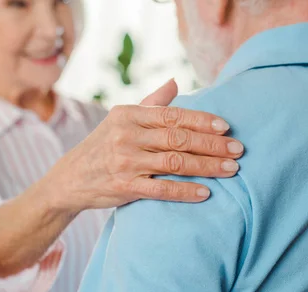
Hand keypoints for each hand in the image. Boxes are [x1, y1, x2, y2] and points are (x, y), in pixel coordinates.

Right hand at [44, 79, 243, 211]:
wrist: (70, 179)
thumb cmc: (101, 147)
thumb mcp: (120, 120)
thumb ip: (150, 104)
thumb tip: (175, 82)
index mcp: (128, 115)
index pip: (172, 116)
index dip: (202, 121)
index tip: (226, 127)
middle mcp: (127, 136)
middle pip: (178, 139)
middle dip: (212, 145)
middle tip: (238, 150)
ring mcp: (126, 162)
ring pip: (175, 163)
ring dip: (206, 167)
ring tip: (231, 170)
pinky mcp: (125, 187)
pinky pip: (161, 189)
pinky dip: (185, 191)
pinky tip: (205, 192)